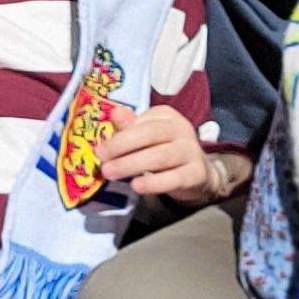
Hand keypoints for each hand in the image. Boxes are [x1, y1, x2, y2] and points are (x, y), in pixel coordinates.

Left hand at [93, 105, 242, 204]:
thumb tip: (114, 113)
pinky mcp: (196, 173)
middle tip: (103, 163)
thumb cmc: (162, 150)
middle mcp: (181, 129)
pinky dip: (154, 183)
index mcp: (166, 116)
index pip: (141, 123)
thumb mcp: (145, 136)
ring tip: (111, 174)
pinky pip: (174, 178)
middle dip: (122, 147)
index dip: (119, 136)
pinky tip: (136, 186)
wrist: (198, 173)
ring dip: (132, 165)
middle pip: (150, 135)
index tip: (100, 150)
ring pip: (161, 157)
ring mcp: (192, 151)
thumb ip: (129, 127)